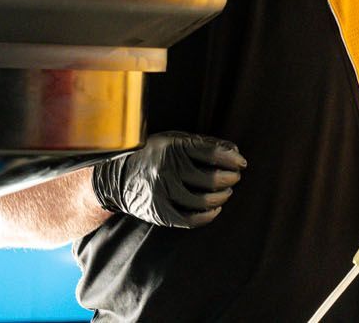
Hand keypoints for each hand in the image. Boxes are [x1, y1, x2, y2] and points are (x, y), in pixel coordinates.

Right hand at [90, 131, 246, 227]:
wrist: (117, 177)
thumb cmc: (152, 154)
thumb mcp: (173, 140)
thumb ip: (203, 143)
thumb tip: (234, 151)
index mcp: (172, 147)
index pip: (210, 153)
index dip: (231, 159)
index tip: (242, 163)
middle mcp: (166, 169)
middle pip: (210, 178)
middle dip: (229, 178)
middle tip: (235, 178)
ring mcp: (162, 192)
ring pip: (203, 200)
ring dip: (221, 197)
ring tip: (226, 192)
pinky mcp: (159, 211)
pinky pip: (190, 219)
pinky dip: (207, 216)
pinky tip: (215, 209)